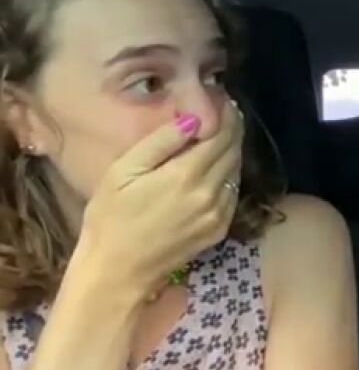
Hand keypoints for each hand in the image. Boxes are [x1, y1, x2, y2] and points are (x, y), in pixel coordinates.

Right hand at [78, 99, 244, 297]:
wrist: (118, 270)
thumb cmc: (111, 216)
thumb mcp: (125, 171)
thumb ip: (162, 142)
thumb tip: (194, 119)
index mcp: (187, 175)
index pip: (222, 135)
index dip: (227, 115)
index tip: (224, 100)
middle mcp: (211, 193)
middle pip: (234, 151)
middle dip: (233, 129)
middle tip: (226, 112)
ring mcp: (219, 214)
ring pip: (236, 172)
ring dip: (233, 151)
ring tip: (222, 135)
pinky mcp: (219, 229)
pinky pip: (233, 194)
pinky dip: (229, 175)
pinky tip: (217, 168)